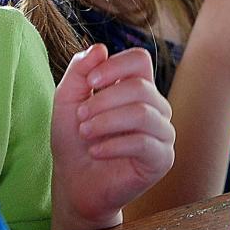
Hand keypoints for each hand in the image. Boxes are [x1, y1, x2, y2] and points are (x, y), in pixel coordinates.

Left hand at [50, 44, 174, 229]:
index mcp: (136, 87)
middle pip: (139, 87)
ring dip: (106, 122)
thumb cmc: (73, 138)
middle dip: (103, 101)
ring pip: (143, 113)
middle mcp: (155, 107)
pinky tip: (96, 151)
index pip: (140, 59)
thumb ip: (80, 71)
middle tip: (81, 117)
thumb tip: (100, 47)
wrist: (74, 182)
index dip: (114, 66)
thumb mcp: (68, 99)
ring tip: (86, 134)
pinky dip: (113, 145)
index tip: (90, 82)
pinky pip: (144, 143)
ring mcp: (162, 133)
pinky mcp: (162, 159)